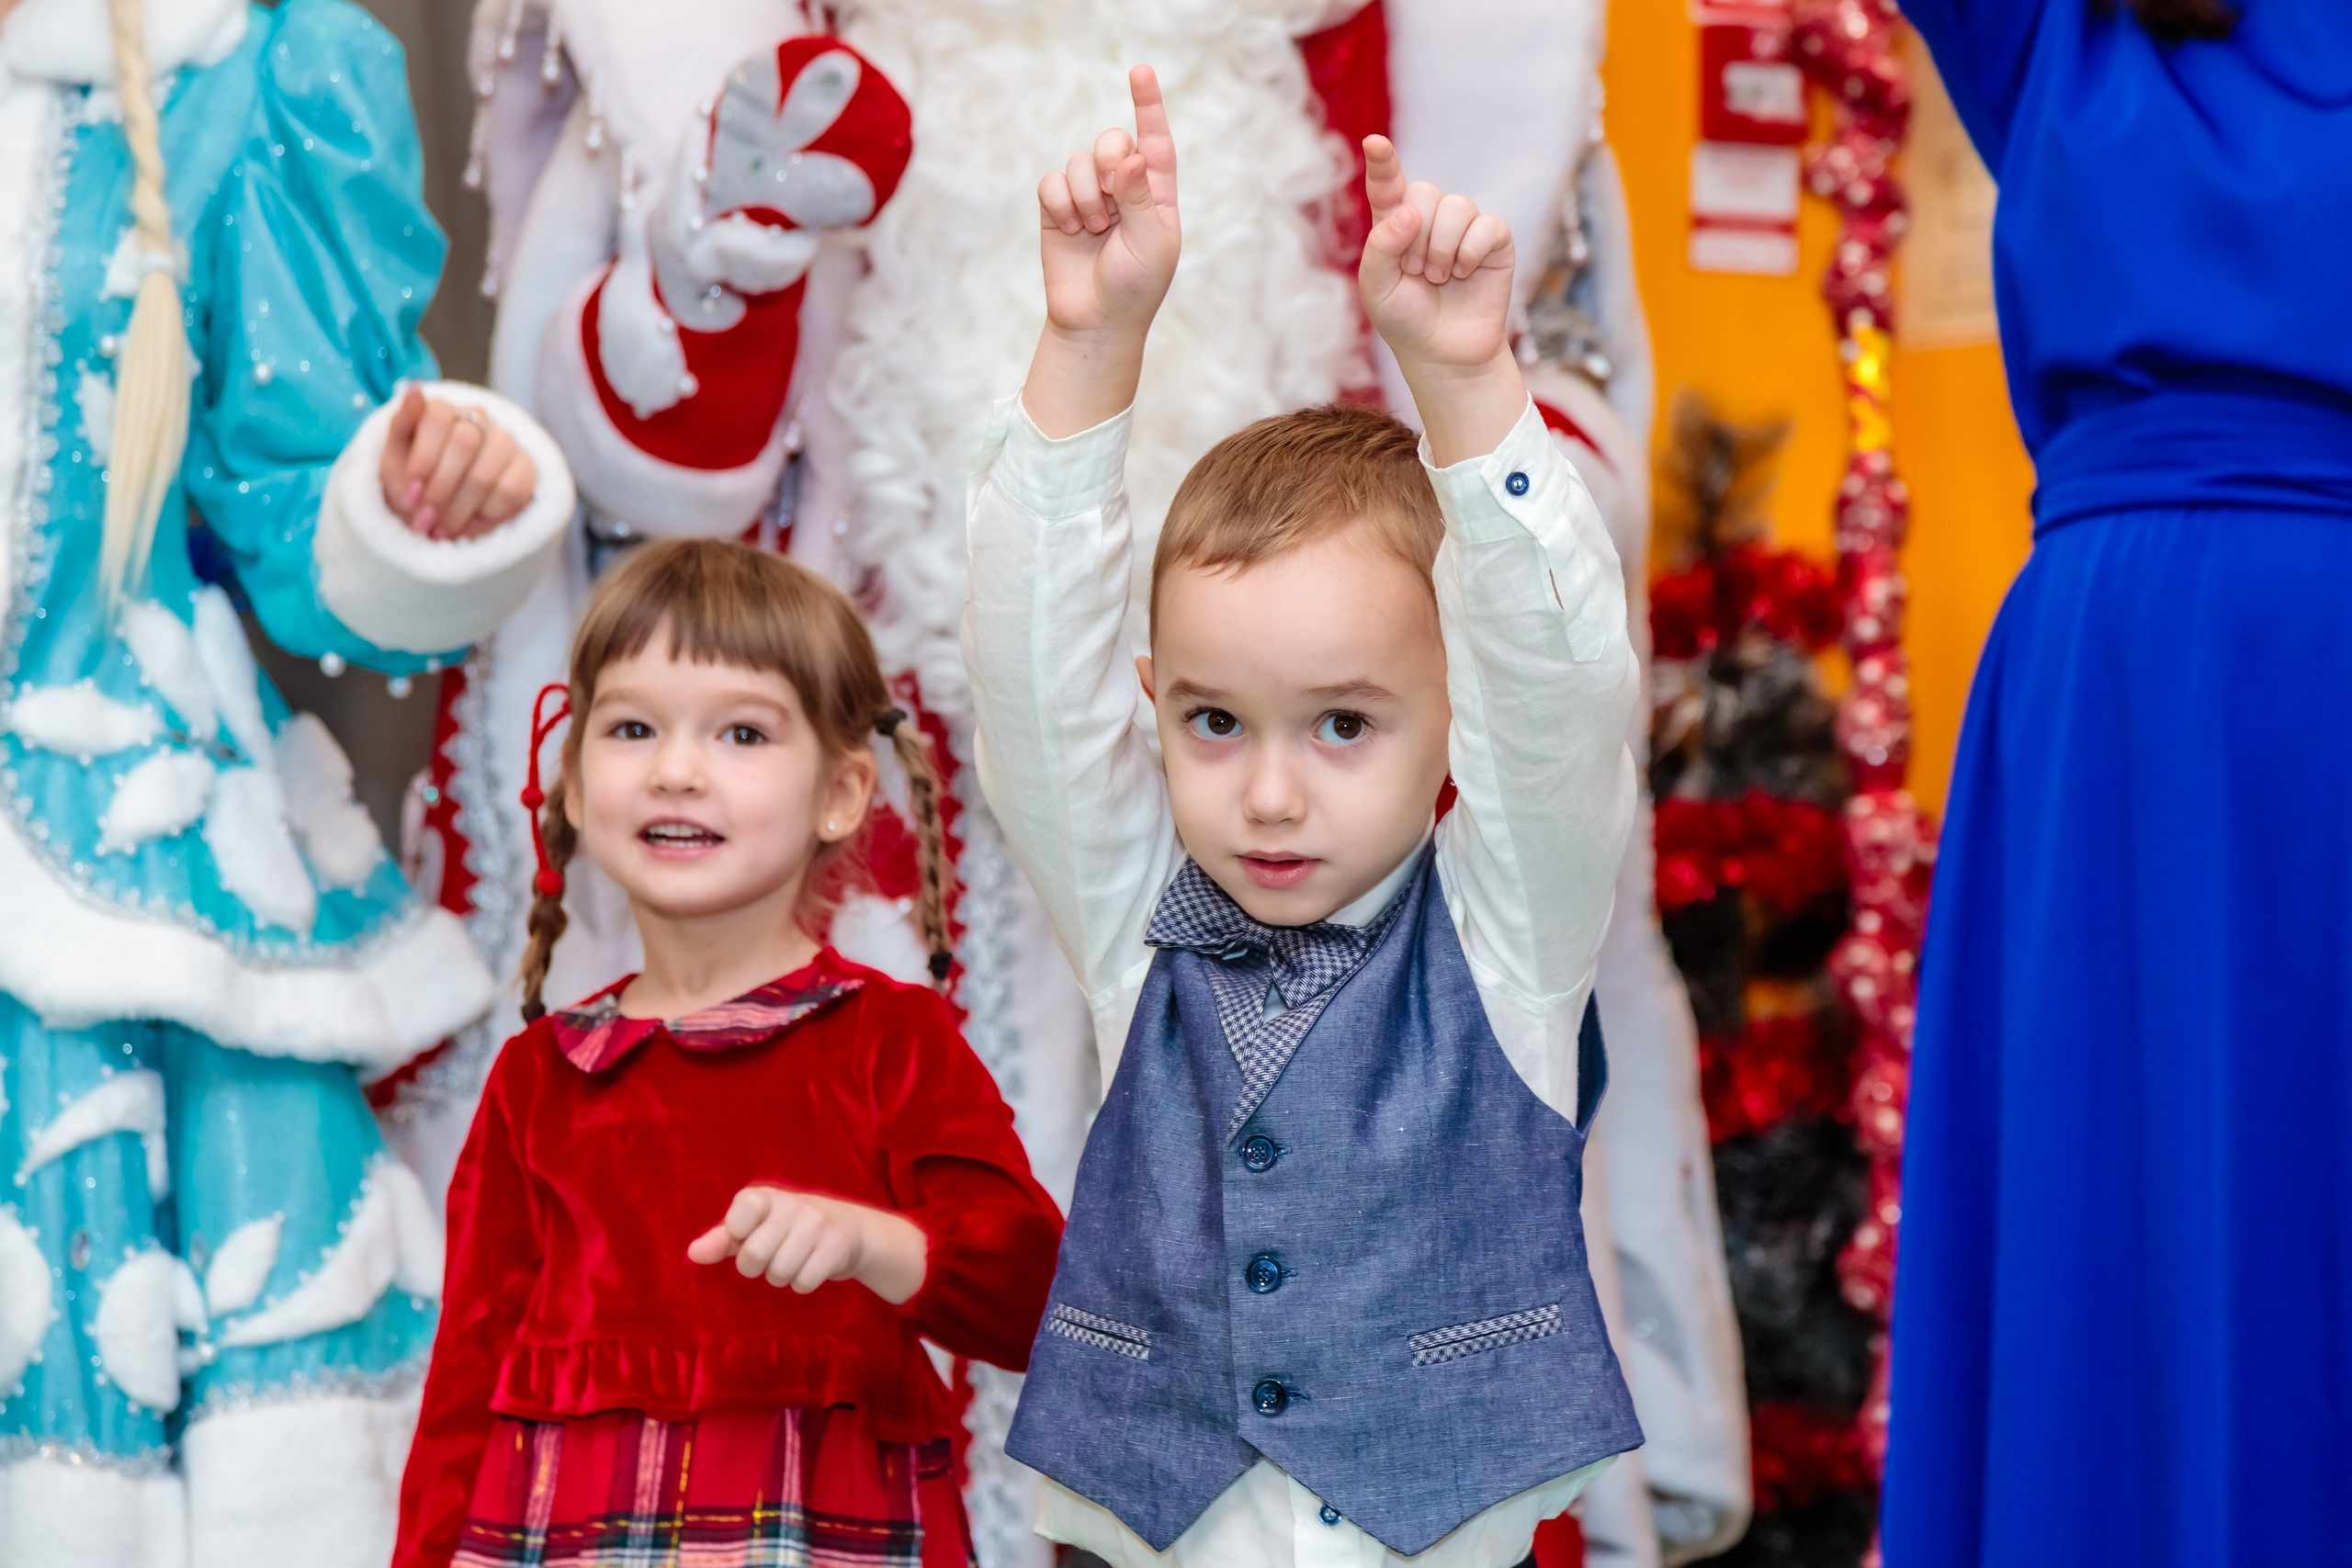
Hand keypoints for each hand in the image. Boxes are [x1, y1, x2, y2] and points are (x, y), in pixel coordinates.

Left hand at [379, 386, 538, 540]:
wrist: (438, 516)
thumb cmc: (414, 485)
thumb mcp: (394, 460)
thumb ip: (401, 425)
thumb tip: (415, 388)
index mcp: (443, 409)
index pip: (439, 418)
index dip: (424, 460)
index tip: (409, 495)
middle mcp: (479, 418)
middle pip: (465, 444)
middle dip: (440, 489)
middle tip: (425, 519)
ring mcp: (505, 442)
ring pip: (485, 473)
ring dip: (460, 508)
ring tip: (444, 529)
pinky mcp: (526, 469)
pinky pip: (509, 490)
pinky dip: (486, 514)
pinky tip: (473, 521)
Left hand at [687, 1185, 927, 1305]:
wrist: (849, 1229)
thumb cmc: (788, 1229)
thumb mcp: (754, 1228)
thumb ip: (722, 1240)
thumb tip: (692, 1254)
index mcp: (766, 1197)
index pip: (739, 1215)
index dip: (739, 1234)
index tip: (748, 1234)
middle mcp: (793, 1205)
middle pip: (754, 1255)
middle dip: (757, 1267)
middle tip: (769, 1257)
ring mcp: (817, 1224)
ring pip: (780, 1272)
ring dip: (781, 1278)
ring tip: (791, 1263)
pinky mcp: (836, 1246)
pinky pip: (804, 1282)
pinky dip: (802, 1284)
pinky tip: (809, 1268)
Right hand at [1038, 65, 1179, 340]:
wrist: (1096, 321)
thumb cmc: (1135, 286)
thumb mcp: (1150, 243)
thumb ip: (1140, 196)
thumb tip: (1132, 155)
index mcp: (1156, 192)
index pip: (1155, 140)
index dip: (1148, 105)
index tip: (1140, 72)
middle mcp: (1123, 187)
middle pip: (1111, 141)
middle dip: (1108, 163)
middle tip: (1112, 199)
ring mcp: (1089, 196)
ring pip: (1078, 161)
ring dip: (1085, 197)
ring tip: (1093, 231)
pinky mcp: (1058, 209)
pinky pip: (1051, 183)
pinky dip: (1061, 205)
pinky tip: (1071, 230)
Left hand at [1358, 136, 1527, 465]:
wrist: (1443, 353)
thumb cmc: (1404, 319)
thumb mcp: (1377, 288)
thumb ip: (1381, 247)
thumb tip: (1409, 212)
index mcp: (1394, 223)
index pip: (1388, 184)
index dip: (1383, 162)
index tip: (1374, 143)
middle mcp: (1429, 217)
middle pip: (1425, 192)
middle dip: (1417, 236)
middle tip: (1415, 271)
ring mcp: (1463, 227)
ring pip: (1456, 206)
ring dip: (1442, 248)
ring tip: (1438, 278)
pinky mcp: (1494, 240)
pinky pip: (1486, 225)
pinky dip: (1471, 252)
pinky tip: (1464, 273)